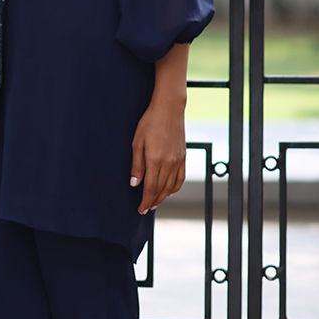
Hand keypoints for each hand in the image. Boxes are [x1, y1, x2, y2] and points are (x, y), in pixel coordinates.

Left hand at [130, 96, 186, 213]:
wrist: (169, 109)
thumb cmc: (150, 122)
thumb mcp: (137, 143)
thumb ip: (137, 165)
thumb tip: (135, 183)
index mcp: (155, 159)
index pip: (150, 188)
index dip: (145, 201)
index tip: (140, 209)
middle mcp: (169, 162)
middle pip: (161, 190)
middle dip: (153, 201)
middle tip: (145, 209)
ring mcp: (178, 160)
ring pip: (171, 186)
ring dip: (163, 197)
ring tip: (155, 203)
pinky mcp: (183, 156)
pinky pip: (180, 178)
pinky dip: (175, 188)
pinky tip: (169, 191)